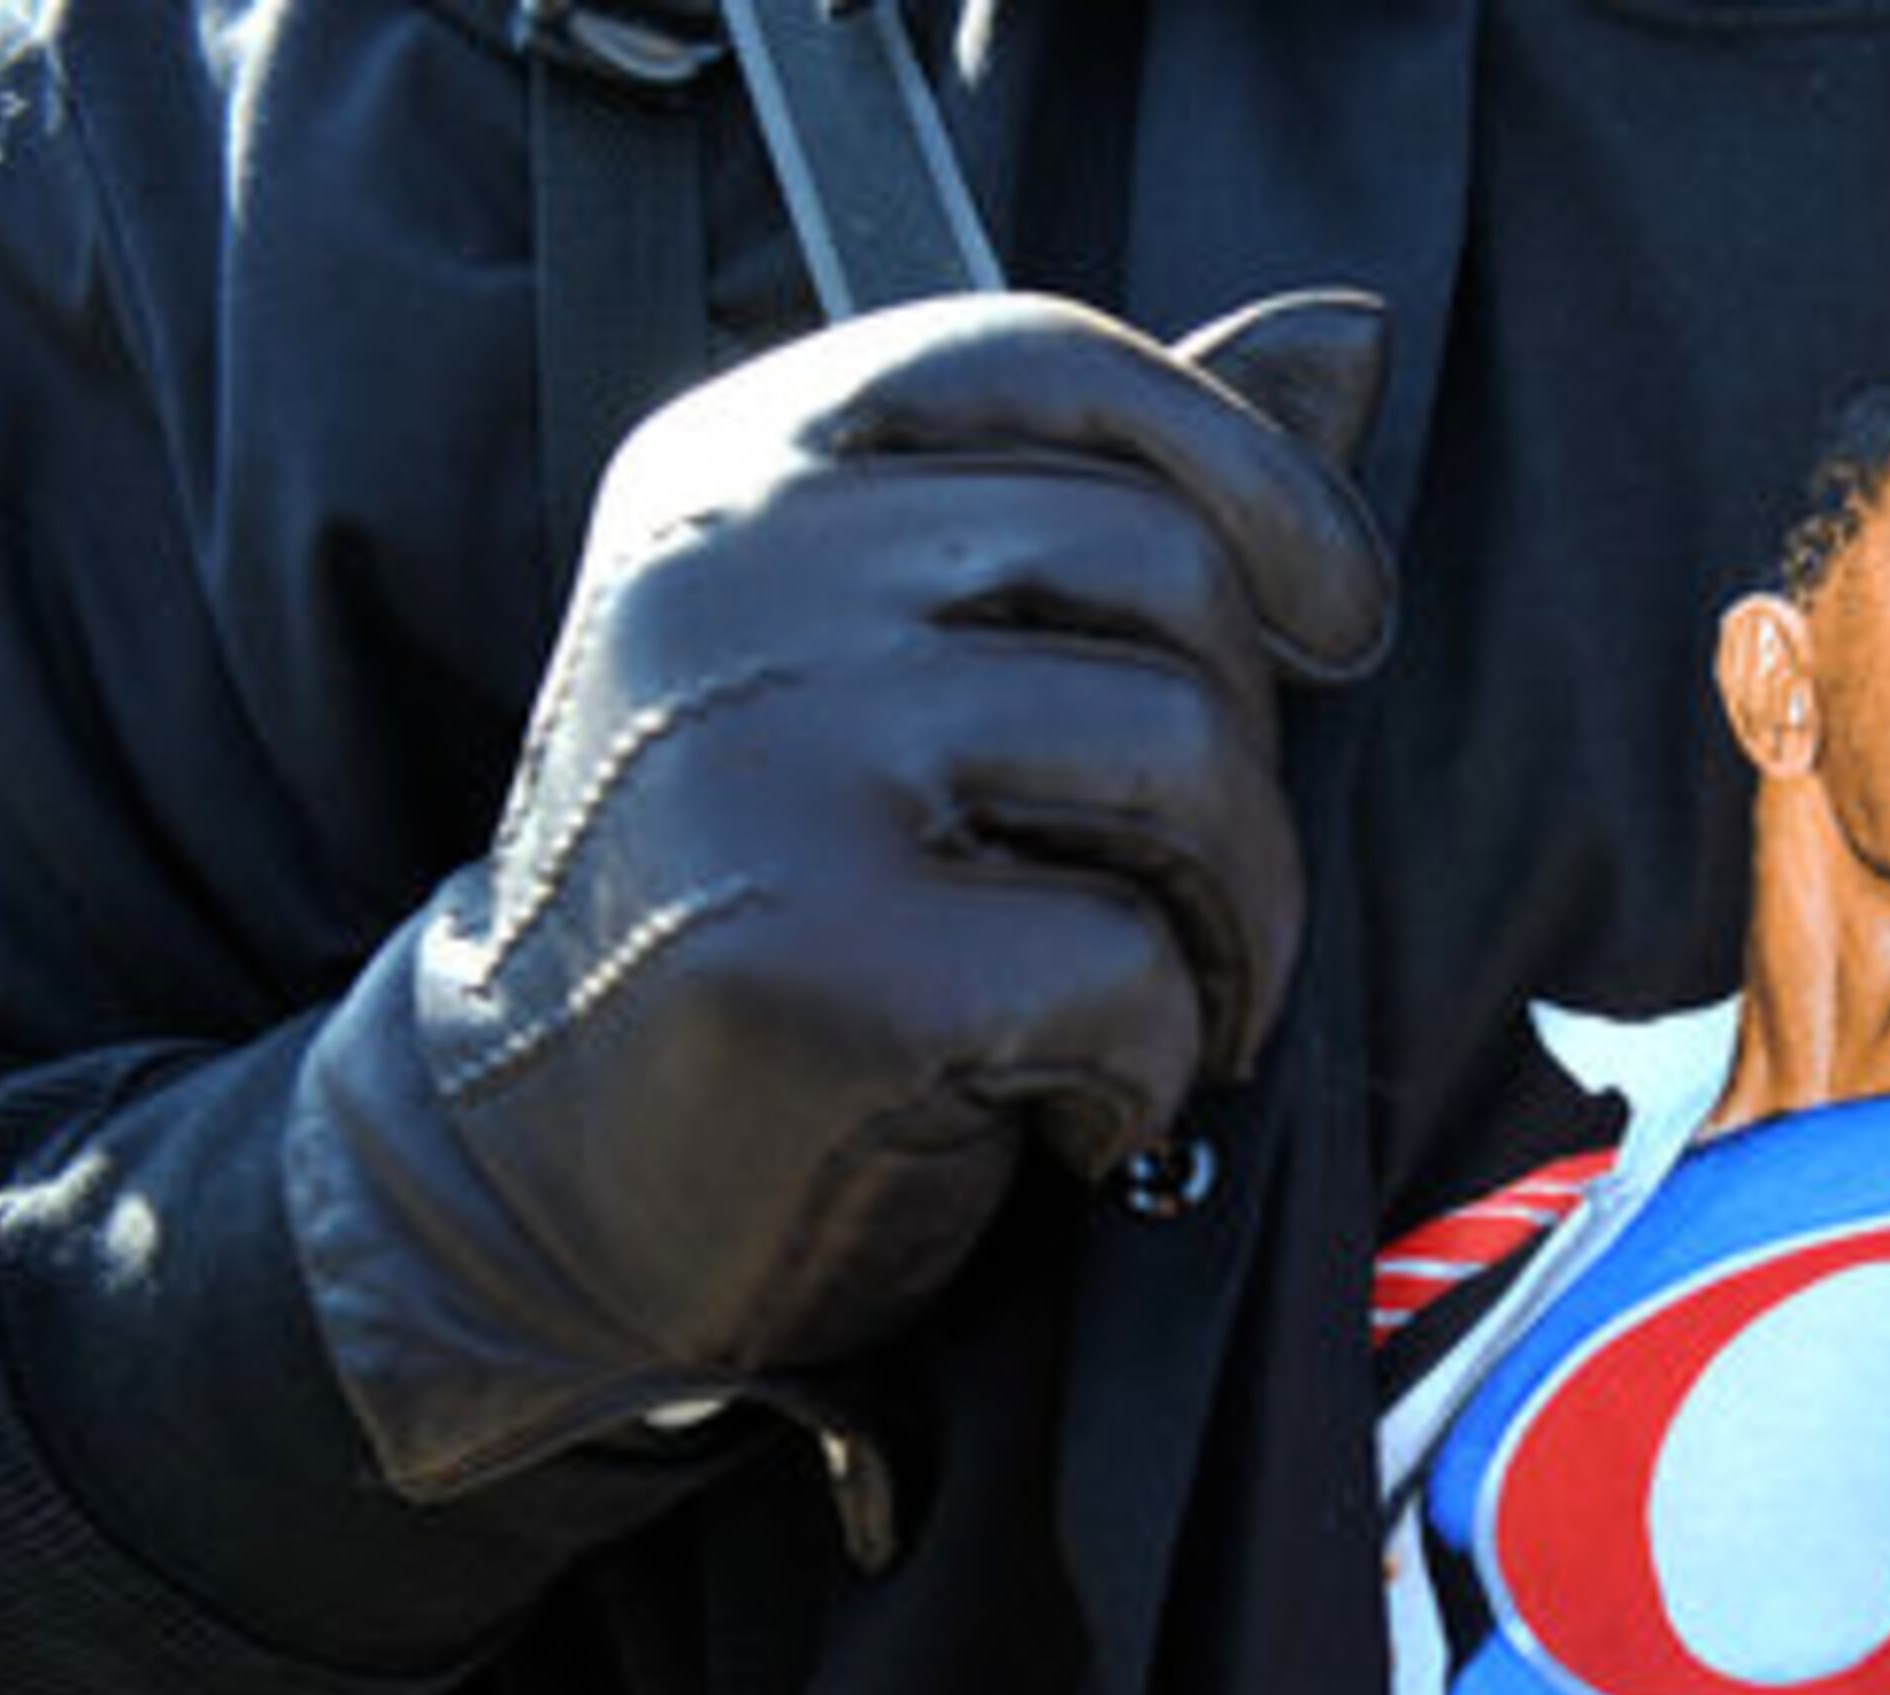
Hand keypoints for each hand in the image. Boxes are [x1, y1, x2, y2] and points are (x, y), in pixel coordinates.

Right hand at [284, 289, 1395, 1496]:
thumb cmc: (781, 897)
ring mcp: (762, 754)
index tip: (1336, 618)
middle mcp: (732, 570)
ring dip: (1237, 929)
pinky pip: (1130, 968)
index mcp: (743, 459)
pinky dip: (1152, 1073)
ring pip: (1184, 758)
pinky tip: (1060, 1106)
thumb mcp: (903, 655)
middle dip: (1255, 758)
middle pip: (1169, 567)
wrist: (539, 1166)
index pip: (1059, 359)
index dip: (1258, 478)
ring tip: (1160, 1007)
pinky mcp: (814, 955)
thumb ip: (1100, 493)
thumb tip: (1350, 334)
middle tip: (1202, 895)